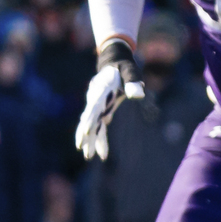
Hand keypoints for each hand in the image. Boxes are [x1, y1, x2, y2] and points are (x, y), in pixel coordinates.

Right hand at [75, 40, 145, 160]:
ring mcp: (97, 107)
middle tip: (81, 148)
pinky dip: (101, 140)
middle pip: (88, 118)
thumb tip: (138, 95)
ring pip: (92, 126)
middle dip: (85, 133)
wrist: (115, 64)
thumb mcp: (130, 71)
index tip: (86, 130)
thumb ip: (133, 81)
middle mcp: (96, 99)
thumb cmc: (124, 68)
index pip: (94, 105)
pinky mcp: (102, 112)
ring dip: (90, 141)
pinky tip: (103, 154)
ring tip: (88, 157)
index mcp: (101, 89)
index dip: (89, 118)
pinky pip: (100, 128)